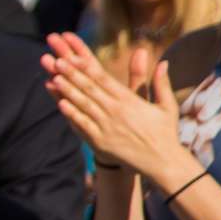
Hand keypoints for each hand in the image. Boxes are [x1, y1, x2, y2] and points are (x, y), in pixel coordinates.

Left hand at [45, 31, 184, 181]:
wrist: (161, 163)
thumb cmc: (165, 132)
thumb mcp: (166, 106)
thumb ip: (161, 83)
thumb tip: (164, 61)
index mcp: (130, 101)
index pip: (104, 80)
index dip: (87, 68)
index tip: (74, 56)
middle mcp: (116, 112)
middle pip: (90, 89)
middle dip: (73, 75)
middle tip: (57, 61)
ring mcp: (106, 127)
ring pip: (83, 105)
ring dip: (68, 91)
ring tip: (54, 78)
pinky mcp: (100, 142)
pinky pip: (83, 125)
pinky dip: (72, 114)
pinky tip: (60, 103)